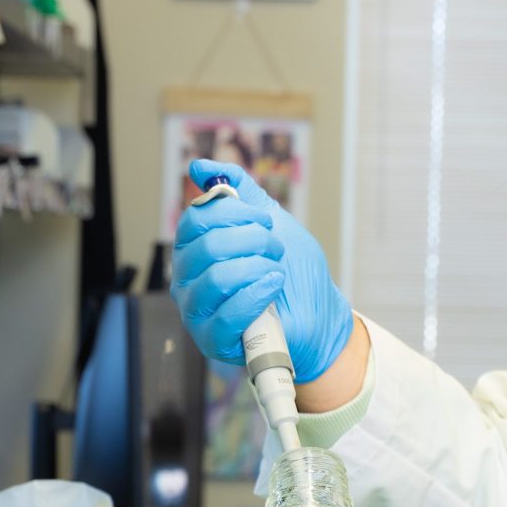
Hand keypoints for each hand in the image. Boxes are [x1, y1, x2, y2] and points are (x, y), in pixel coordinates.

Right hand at [172, 160, 354, 382]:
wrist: (318, 314)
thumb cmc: (292, 270)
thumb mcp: (269, 220)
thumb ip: (239, 192)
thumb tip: (200, 166)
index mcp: (195, 249)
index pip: (195, 219)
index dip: (234, 213)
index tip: (264, 219)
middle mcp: (187, 279)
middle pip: (206, 246)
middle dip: (253, 241)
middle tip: (275, 248)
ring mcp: (196, 311)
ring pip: (217, 278)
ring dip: (259, 268)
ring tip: (276, 272)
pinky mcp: (212, 340)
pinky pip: (228, 313)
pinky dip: (258, 295)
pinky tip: (273, 289)